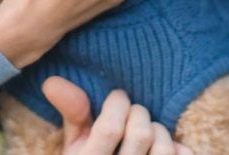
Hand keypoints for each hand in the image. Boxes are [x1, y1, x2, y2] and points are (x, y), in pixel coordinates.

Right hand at [43, 76, 192, 154]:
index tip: (117, 98)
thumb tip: (52, 81)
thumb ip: (72, 113)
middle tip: (131, 114)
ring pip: (163, 145)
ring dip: (157, 129)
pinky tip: (161, 148)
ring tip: (146, 131)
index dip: (117, 104)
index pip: (110, 128)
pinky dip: (177, 147)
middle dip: (138, 113)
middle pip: (140, 133)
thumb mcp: (75, 147)